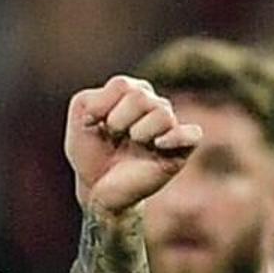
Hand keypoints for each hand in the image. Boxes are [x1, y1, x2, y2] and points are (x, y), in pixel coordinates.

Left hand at [64, 75, 200, 217]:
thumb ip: (91, 100)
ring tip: (133, 144)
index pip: (122, 85)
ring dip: (138, 131)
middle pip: (140, 96)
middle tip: (113, 137)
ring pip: (162, 113)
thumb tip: (113, 110)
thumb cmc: (92, 151)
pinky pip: (192, 135)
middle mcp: (155, 105)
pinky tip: (157, 145)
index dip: (101, 107)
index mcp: (134, 92)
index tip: (93, 124)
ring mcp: (169, 127)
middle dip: (117, 120)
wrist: (98, 187)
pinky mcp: (180, 151)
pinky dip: (175, 137)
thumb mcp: (81, 117)